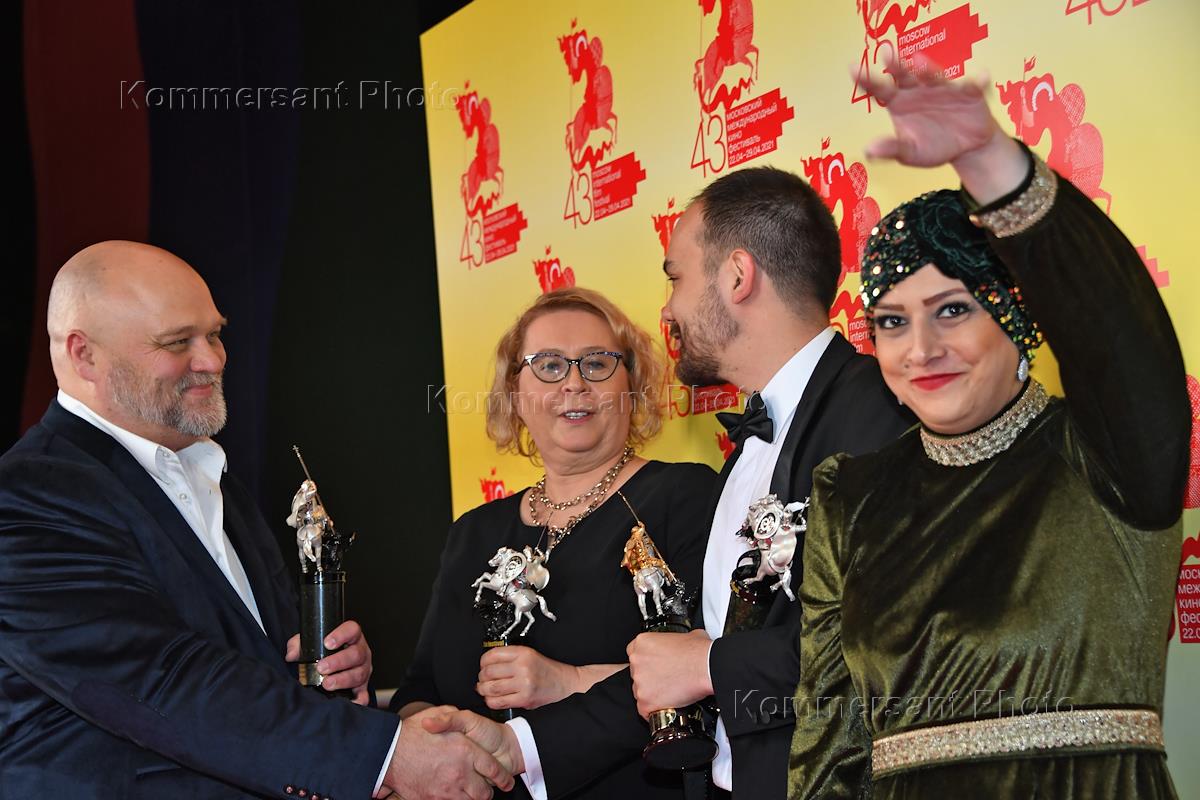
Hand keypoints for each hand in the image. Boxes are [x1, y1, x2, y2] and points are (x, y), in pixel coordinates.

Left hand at [285, 619, 371, 703]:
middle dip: (338, 662)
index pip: (352, 630)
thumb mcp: (312, 642)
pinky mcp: (362, 687)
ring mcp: (364, 669)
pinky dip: (357, 699)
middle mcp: (361, 651)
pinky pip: (363, 694)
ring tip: (327, 684)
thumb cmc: (324, 651)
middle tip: (321, 668)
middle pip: (356, 654)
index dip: (342, 635)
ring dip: (343, 680)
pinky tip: (347, 701)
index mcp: (352, 637)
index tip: (327, 643)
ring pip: (359, 674)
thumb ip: (299, 644)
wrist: (334, 664)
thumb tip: (292, 655)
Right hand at [378, 705, 514, 799]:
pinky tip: (454, 794)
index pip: (493, 769)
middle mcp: (459, 772)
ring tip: (472, 792)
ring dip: (474, 798)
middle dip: (488, 791)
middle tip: (487, 788)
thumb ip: (454, 717)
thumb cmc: (411, 732)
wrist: (387, 753)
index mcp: (465, 750)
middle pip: (485, 792)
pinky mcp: (434, 799)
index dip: (502, 777)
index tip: (506, 781)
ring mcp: (447, 789)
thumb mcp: (437, 714)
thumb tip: (463, 721)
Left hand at [476, 645, 580, 710]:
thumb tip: (487, 666)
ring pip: (491, 688)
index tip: (483, 665)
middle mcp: (523, 667)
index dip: (483, 662)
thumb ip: (510, 658)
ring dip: (483, 690)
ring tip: (484, 689)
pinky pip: (499, 702)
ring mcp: (524, 683)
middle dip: (481, 677)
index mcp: (523, 653)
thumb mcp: (529, 654)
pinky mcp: (524, 699)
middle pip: (489, 672)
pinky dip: (491, 701)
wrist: (564, 681)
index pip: (492, 655)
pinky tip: (492, 698)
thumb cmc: (547, 669)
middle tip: (482, 679)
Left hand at [627, 629, 712, 718]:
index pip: (634, 653)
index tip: (654, 666)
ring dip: (652, 694)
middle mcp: (637, 661)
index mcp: (642, 643)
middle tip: (665, 679)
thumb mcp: (687, 635)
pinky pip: (645, 710)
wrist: (706, 668)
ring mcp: (639, 682)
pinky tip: (666, 705)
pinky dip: (655, 710)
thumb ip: (676, 639)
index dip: (646, 662)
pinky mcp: (645, 701)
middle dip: (649, 678)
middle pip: (636, 673)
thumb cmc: (699, 653)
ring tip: (670, 692)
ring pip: (640, 692)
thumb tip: (684, 643)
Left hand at [857, 52, 1025, 202]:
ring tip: (920, 63)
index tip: (853, 69)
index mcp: (900, 103)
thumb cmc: (932, 146)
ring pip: (935, 77)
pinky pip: (973, 86)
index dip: (868, 81)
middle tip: (887, 55)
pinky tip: (980, 78)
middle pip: (906, 77)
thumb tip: (869, 151)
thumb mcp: (910, 152)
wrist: (965, 147)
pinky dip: (977, 82)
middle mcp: (919, 90)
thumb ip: (892, 149)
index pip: (881, 90)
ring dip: (929, 70)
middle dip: (897, 67)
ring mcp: (944, 89)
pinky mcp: (969, 93)